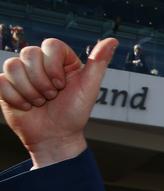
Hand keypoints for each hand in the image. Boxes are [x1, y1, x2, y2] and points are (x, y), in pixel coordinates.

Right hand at [0, 37, 117, 166]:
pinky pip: (1, 82)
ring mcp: (22, 74)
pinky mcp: (6, 86)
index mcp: (60, 60)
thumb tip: (113, 39)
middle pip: (29, 53)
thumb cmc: (75, 113)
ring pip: (13, 66)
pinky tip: (26, 107)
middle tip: (52, 97)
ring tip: (40, 102)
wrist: (56, 137)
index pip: (50, 45)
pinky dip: (16, 98)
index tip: (62, 85)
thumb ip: (99, 63)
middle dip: (42, 82)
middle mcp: (40, 63)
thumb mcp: (90, 88)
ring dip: (30, 91)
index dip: (54, 66)